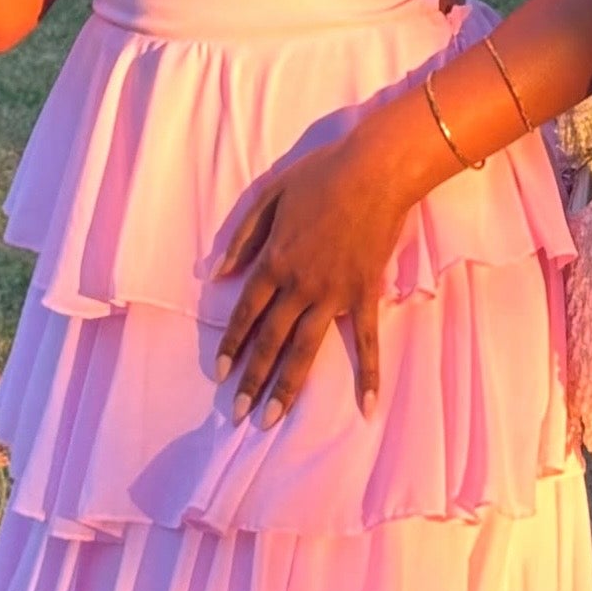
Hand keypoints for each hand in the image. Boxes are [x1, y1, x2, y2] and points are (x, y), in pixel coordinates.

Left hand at [210, 130, 411, 429]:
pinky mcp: (365, 294)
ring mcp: (334, 293)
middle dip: (253, 379)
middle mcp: (299, 285)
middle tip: (239, 412)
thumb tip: (218, 273)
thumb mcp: (268, 195)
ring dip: (288, 386)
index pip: (247, 311)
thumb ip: (242, 236)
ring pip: (306, 349)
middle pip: (271, 339)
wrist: (373, 172)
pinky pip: (366, 341)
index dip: (232, 343)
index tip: (221, 373)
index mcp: (274, 260)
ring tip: (272, 418)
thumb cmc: (319, 177)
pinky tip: (367, 406)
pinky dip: (368, 374)